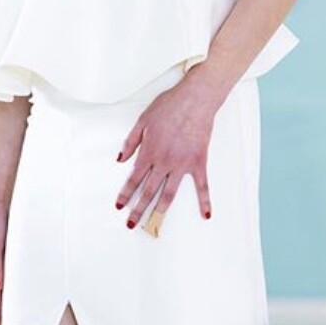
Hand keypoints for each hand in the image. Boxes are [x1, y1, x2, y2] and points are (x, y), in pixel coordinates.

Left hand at [115, 75, 217, 230]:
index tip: (119, 206)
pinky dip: (205, 201)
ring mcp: (182, 165)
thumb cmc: (169, 106)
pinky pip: (202, 186)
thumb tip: (120, 159)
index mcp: (149, 152)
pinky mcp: (198, 163)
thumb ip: (130, 142)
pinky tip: (205, 214)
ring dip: (160, 210)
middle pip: (148, 191)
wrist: (195, 100)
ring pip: (169, 193)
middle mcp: (164, 162)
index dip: (125, 194)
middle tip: (132, 224)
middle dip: (138, 209)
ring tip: (154, 224)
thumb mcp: (141, 121)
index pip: (133, 179)